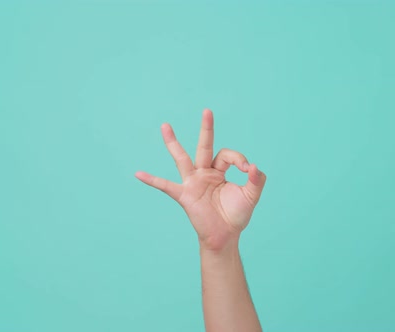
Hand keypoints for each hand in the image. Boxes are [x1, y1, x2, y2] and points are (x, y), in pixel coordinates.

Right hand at [135, 109, 266, 250]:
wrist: (225, 236)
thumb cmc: (236, 215)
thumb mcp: (251, 196)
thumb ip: (256, 180)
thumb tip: (254, 166)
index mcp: (220, 171)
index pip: (228, 155)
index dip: (239, 159)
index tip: (247, 170)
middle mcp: (205, 173)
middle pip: (205, 146)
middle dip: (207, 129)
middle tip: (207, 111)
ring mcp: (193, 182)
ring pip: (182, 158)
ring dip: (173, 143)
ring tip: (165, 126)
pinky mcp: (184, 195)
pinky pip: (165, 186)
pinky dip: (152, 180)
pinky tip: (138, 174)